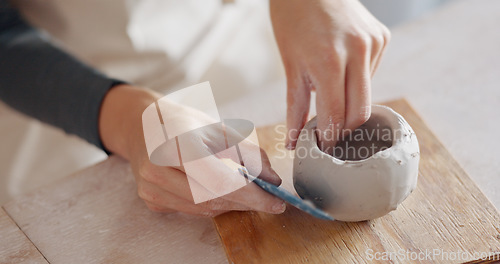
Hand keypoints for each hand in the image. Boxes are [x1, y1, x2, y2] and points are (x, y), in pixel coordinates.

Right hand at [99, 84, 285, 215]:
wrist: (143, 125)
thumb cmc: (185, 123)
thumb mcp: (221, 128)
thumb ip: (249, 154)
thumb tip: (273, 181)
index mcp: (178, 143)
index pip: (220, 181)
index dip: (251, 196)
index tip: (275, 202)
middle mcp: (158, 167)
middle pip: (212, 198)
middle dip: (245, 202)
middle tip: (267, 199)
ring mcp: (151, 187)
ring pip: (202, 209)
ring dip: (230, 205)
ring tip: (245, 193)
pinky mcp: (150, 199)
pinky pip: (190, 210)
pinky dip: (211, 204)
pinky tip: (219, 192)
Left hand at [270, 0, 390, 153]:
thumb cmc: (292, 21)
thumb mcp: (290, 65)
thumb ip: (296, 107)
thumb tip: (293, 142)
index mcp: (329, 60)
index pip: (336, 115)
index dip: (328, 137)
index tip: (322, 147)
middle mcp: (358, 51)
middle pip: (360, 112)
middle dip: (343, 128)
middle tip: (328, 133)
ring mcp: (374, 42)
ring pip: (366, 94)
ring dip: (348, 101)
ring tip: (329, 87)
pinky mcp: (382, 37)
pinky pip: (372, 73)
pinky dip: (356, 80)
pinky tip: (342, 66)